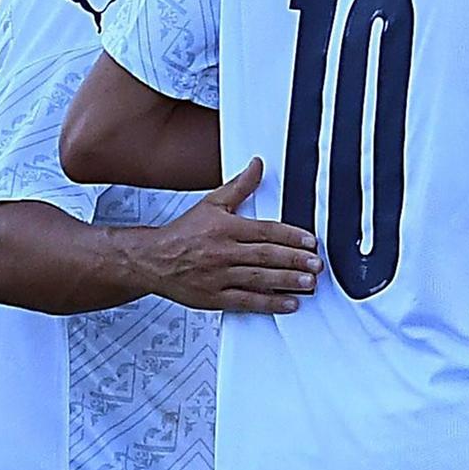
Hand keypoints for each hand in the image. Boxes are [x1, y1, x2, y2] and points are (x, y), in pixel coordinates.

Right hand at [139, 160, 322, 312]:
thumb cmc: (182, 234)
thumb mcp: (211, 204)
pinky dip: (269, 303)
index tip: (309, 241)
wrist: (152, 260)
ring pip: (259, 279)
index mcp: (225, 228)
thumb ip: (239, 186)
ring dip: (287, 282)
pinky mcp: (215, 298)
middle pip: (265, 256)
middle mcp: (223, 252)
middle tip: (316, 264)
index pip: (265, 231)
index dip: (291, 236)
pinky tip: (288, 304)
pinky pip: (246, 301)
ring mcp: (219, 276)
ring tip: (308, 283)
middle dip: (294, 260)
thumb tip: (257, 166)